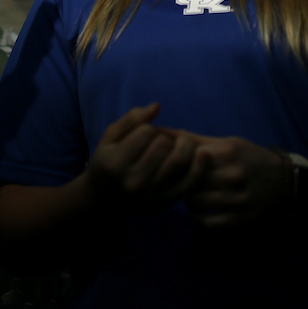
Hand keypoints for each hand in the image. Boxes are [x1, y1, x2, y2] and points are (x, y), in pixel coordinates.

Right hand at [84, 103, 202, 213]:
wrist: (105, 200)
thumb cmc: (107, 162)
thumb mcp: (110, 138)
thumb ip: (131, 119)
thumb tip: (156, 106)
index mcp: (116, 164)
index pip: (145, 133)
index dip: (148, 128)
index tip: (144, 134)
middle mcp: (133, 181)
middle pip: (163, 145)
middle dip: (165, 136)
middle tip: (162, 139)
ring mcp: (151, 194)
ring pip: (178, 161)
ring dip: (184, 145)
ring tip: (180, 143)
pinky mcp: (166, 202)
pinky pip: (189, 182)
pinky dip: (199, 166)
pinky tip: (202, 153)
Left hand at [181, 134, 287, 227]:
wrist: (285, 182)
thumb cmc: (249, 159)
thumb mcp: (227, 143)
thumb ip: (194, 140)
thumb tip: (160, 131)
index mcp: (226, 153)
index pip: (186, 157)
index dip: (176, 162)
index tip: (174, 165)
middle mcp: (232, 175)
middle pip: (189, 180)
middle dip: (182, 181)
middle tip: (184, 182)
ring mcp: (237, 199)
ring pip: (194, 202)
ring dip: (190, 200)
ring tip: (195, 195)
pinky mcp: (240, 220)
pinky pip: (207, 223)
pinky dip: (199, 218)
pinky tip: (202, 211)